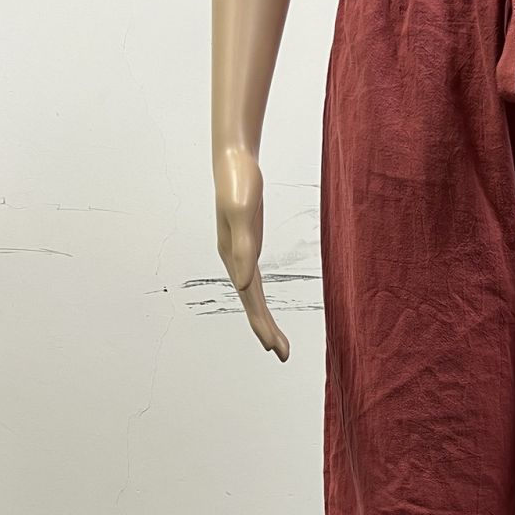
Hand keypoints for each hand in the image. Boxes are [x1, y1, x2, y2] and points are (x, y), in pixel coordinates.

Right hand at [214, 146, 289, 361]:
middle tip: (282, 355)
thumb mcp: (243, 214)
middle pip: (252, 303)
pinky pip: (255, 279)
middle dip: (266, 330)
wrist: (234, 159)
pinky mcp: (249, 244)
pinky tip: (263, 305)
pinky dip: (260, 297)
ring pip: (253, 294)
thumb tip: (246, 285)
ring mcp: (241, 253)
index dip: (262, 324)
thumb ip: (243, 249)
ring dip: (264, 318)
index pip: (251, 299)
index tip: (273, 347)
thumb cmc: (238, 182)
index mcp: (233, 256)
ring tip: (277, 341)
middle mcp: (235, 259)